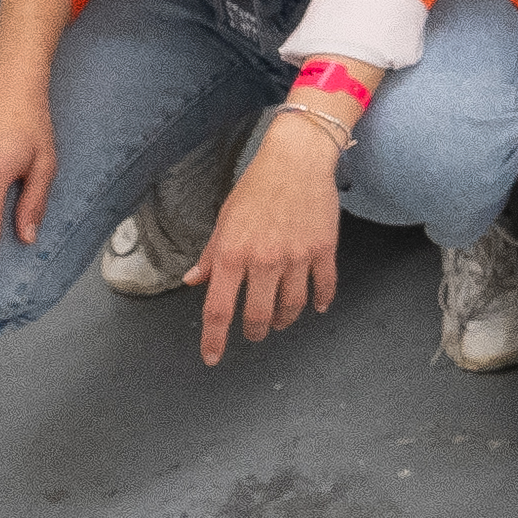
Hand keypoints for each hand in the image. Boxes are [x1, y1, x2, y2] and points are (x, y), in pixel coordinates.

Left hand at [188, 121, 343, 362]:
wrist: (296, 159)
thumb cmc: (256, 186)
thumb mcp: (225, 219)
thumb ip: (211, 255)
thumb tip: (193, 281)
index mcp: (233, 253)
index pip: (218, 309)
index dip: (214, 339)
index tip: (212, 358)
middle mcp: (263, 260)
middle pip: (258, 316)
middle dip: (255, 331)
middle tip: (255, 330)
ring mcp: (296, 256)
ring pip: (291, 307)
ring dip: (284, 320)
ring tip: (280, 320)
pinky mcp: (323, 249)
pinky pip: (324, 287)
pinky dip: (320, 302)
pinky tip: (316, 307)